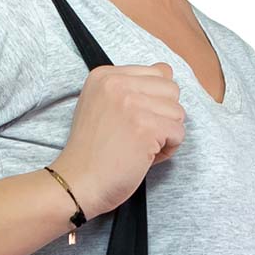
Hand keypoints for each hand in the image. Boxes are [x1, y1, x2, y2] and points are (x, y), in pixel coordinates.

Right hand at [50, 62, 184, 219]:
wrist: (77, 183)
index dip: (154, 102)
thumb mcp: (101, 106)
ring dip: (165, 135)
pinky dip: (167, 150)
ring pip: (178, 112)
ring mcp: (131, 104)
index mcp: (105, 75)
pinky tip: (144, 158)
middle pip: (171, 90)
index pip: (159, 72)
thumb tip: (168, 71)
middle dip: (163, 116)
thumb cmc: (92, 153)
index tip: (132, 122)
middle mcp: (117, 83)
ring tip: (140, 148)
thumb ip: (130, 88)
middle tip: (138, 137)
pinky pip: (178, 133)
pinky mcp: (145, 127)